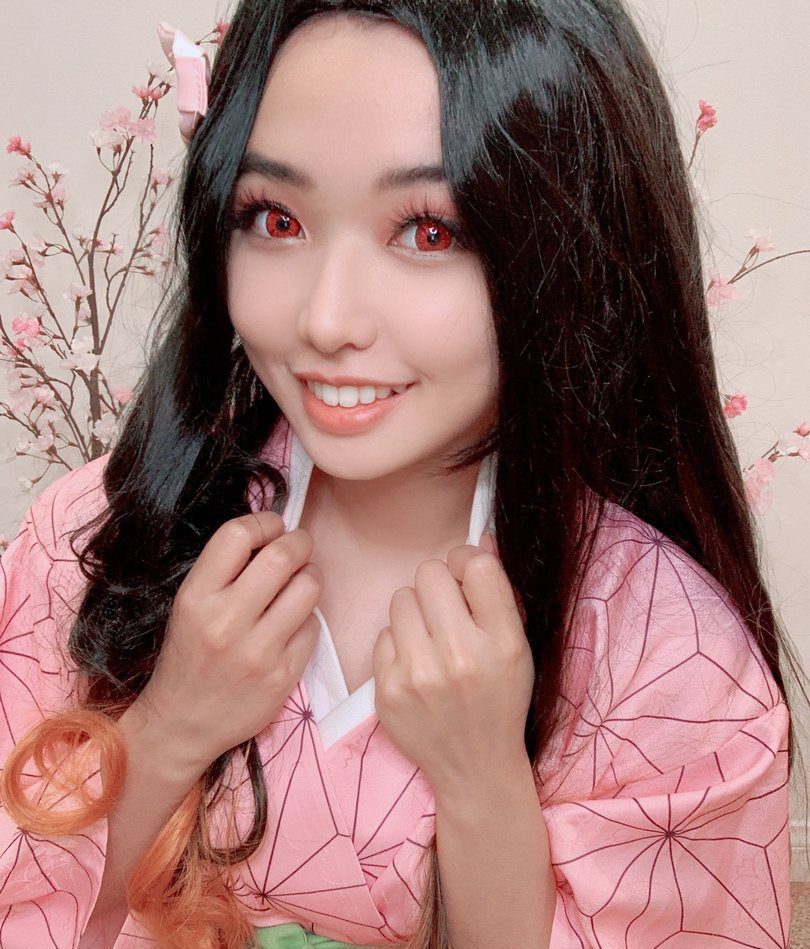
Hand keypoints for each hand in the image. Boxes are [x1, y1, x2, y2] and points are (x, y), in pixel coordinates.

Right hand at [135, 511, 323, 769]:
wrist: (182, 724)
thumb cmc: (189, 656)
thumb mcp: (189, 606)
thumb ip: (225, 570)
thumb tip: (274, 532)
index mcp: (196, 598)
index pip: (238, 536)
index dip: (265, 521)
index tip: (273, 526)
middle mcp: (226, 622)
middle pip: (283, 556)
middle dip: (299, 541)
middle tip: (298, 546)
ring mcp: (258, 651)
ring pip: (308, 587)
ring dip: (310, 575)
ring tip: (299, 581)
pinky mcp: (283, 674)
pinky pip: (313, 625)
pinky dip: (308, 616)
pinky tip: (292, 622)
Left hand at [371, 532, 533, 794]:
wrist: (475, 768)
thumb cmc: (500, 699)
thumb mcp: (517, 648)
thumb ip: (498, 595)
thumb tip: (479, 541)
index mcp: (503, 643)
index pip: (477, 566)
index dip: (467, 562)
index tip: (466, 578)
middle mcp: (461, 657)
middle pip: (429, 574)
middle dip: (438, 586)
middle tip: (446, 611)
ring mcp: (419, 675)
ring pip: (400, 598)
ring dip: (415, 612)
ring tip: (430, 639)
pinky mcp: (387, 691)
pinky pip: (383, 633)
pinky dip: (398, 644)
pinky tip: (416, 666)